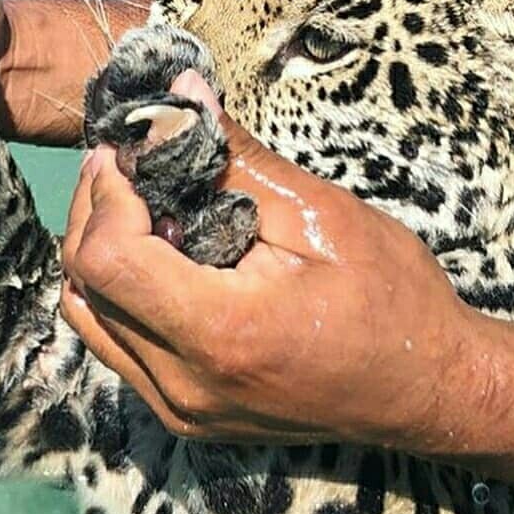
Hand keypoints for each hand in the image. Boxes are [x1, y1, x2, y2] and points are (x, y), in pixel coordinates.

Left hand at [60, 72, 480, 445]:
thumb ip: (237, 160)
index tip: (129, 153)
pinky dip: (123, 297)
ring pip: (92, 322)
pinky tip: (163, 260)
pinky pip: (121, 349)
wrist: (427, 390)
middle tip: (128, 166)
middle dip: (95, 214)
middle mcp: (185, 384)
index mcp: (220, 332)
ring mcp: (182, 409)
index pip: (107, 259)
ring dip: (101, 256)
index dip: (105, 195)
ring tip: (142, 208)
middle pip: (85, 288)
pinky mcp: (187, 416)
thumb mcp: (321, 216)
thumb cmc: (393, 300)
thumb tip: (180, 96)